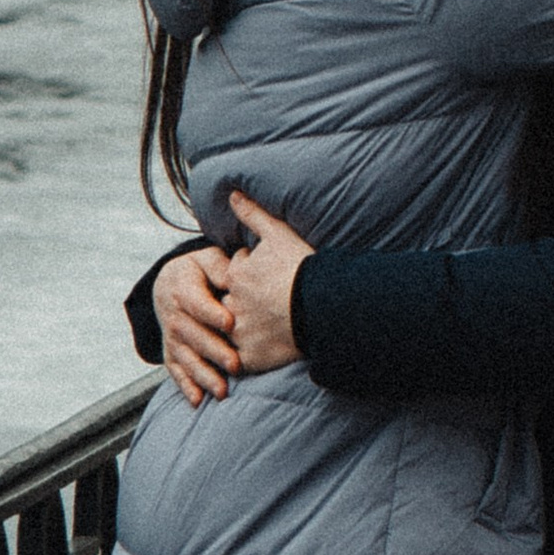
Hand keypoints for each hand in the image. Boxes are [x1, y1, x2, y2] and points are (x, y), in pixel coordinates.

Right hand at [154, 249, 239, 408]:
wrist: (169, 284)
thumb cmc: (199, 271)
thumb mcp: (207, 259)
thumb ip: (220, 266)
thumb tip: (234, 276)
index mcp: (182, 289)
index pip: (196, 303)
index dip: (211, 313)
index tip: (230, 323)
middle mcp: (173, 316)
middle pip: (193, 336)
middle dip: (214, 351)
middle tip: (235, 364)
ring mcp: (171, 337)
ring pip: (186, 358)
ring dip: (203, 375)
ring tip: (222, 390)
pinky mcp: (171, 352)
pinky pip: (176, 371)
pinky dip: (185, 386)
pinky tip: (198, 401)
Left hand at [220, 193, 314, 374]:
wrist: (323, 306)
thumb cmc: (303, 268)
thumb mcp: (278, 234)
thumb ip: (252, 214)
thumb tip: (232, 194)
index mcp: (236, 276)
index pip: (236, 275)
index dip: (252, 276)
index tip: (269, 281)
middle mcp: (231, 305)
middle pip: (230, 305)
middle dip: (243, 306)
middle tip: (269, 308)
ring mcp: (239, 334)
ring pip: (233, 333)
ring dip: (243, 332)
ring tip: (266, 331)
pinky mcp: (250, 358)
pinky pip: (242, 360)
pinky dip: (250, 357)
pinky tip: (267, 352)